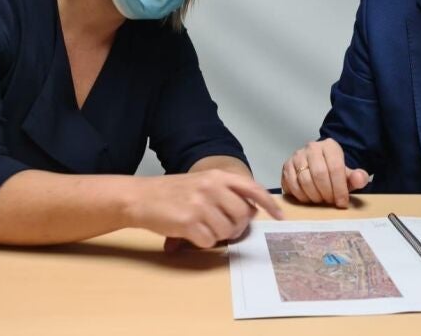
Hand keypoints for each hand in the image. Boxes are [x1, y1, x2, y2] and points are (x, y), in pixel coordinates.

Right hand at [127, 170, 282, 248]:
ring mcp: (201, 205)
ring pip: (228, 231)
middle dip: (237, 227)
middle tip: (224, 228)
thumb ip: (227, 192)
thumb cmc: (173, 192)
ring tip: (204, 228)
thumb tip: (252, 210)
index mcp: (217, 176)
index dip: (269, 203)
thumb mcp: (202, 182)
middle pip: (243, 216)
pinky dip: (203, 243)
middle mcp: (212, 188)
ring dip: (219, 236)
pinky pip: (210, 242)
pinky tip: (191, 234)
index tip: (279, 216)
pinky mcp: (189, 223)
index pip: (252, 189)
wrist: (141, 197)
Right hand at [281, 138, 368, 207]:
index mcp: (330, 146)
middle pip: (319, 174)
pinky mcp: (286, 166)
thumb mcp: (349, 175)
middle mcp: (312, 147)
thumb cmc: (335, 172)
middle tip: (330, 202)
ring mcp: (297, 156)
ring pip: (304, 180)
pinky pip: (292, 184)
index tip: (342, 202)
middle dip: (326, 193)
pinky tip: (309, 199)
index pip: (335, 168)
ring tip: (320, 201)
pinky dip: (301, 196)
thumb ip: (358, 177)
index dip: (339, 188)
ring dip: (314, 196)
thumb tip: (359, 179)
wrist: (320, 165)